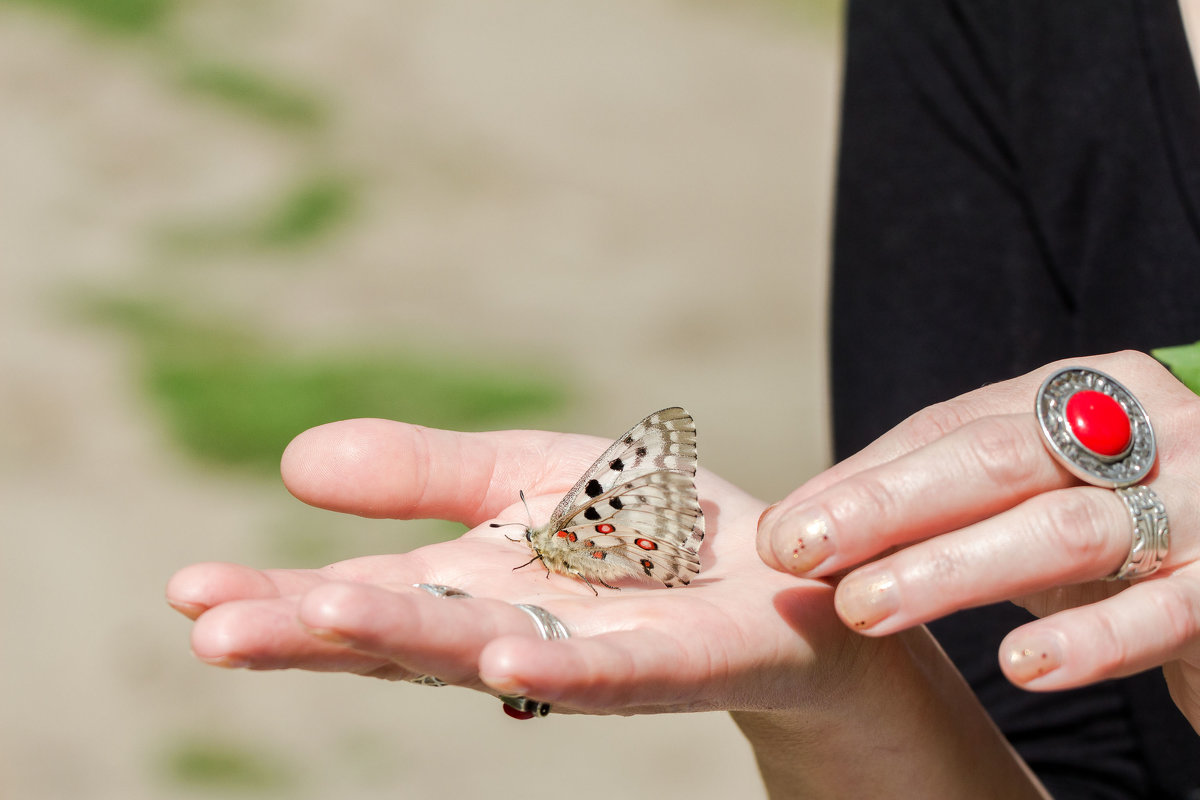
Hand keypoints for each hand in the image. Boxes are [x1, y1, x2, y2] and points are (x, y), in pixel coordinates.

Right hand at [168, 416, 1046, 795]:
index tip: (184, 591)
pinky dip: (559, 667)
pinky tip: (503, 654)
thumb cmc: (642, 530)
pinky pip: (614, 669)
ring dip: (407, 640)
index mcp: (469, 588)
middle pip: (401, 634)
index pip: (361, 598)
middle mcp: (513, 634)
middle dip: (309, 631)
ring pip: (488, 655)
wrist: (774, 576)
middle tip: (209, 627)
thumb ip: (420, 474)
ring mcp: (589, 658)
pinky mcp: (678, 663)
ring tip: (324, 616)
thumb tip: (292, 463)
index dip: (276, 598)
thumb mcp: (523, 476)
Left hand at [758, 350, 1199, 729]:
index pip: (951, 429)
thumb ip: (934, 502)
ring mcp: (1196, 500)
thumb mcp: (1029, 502)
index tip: (781, 529)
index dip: (862, 480)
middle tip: (798, 553)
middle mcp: (1142, 429)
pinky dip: (1090, 638)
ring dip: (953, 570)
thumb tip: (794, 526)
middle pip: (997, 460)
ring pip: (1063, 530)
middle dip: (887, 507)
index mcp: (1080, 394)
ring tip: (866, 608)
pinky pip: (1162, 611)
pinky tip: (1023, 665)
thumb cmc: (1123, 533)